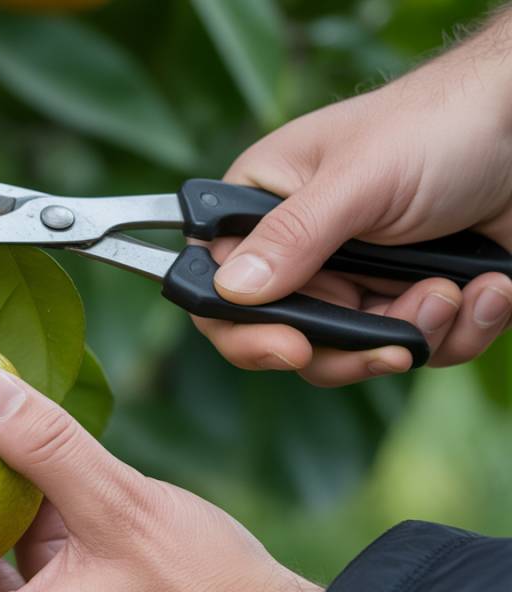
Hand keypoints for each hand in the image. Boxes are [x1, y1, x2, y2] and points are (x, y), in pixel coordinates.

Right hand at [200, 13, 511, 385]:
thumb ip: (293, 237)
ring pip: (356, 352)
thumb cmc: (439, 125)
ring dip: (416, 331)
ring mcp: (356, 278)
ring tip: (454, 289)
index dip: (245, 330)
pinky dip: (459, 329)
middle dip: (353, 344)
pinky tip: (486, 288)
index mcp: (265, 208)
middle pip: (289, 336)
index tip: (292, 348)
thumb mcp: (359, 180)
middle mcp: (302, 251)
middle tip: (394, 344)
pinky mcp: (408, 298)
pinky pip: (416, 346)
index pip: (220, 288)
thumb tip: (230, 290)